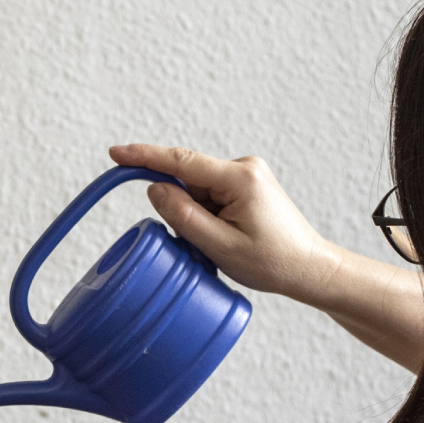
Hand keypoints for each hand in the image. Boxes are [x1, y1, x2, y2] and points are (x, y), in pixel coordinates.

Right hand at [108, 143, 423, 372]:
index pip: (180, 162)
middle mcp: (244, 167)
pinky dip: (206, 218)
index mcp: (239, 178)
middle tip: (204, 243)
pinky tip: (225, 237)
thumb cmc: (272, 262)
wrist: (309, 268)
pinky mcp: (245, 186)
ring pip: (197, 192)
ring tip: (223, 243)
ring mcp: (246, 175)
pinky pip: (209, 197)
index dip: (144, 157)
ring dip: (196, 218)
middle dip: (183, 211)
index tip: (115, 154)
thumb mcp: (219, 245)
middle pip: (187, 181)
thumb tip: (155, 188)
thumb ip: (183, 216)